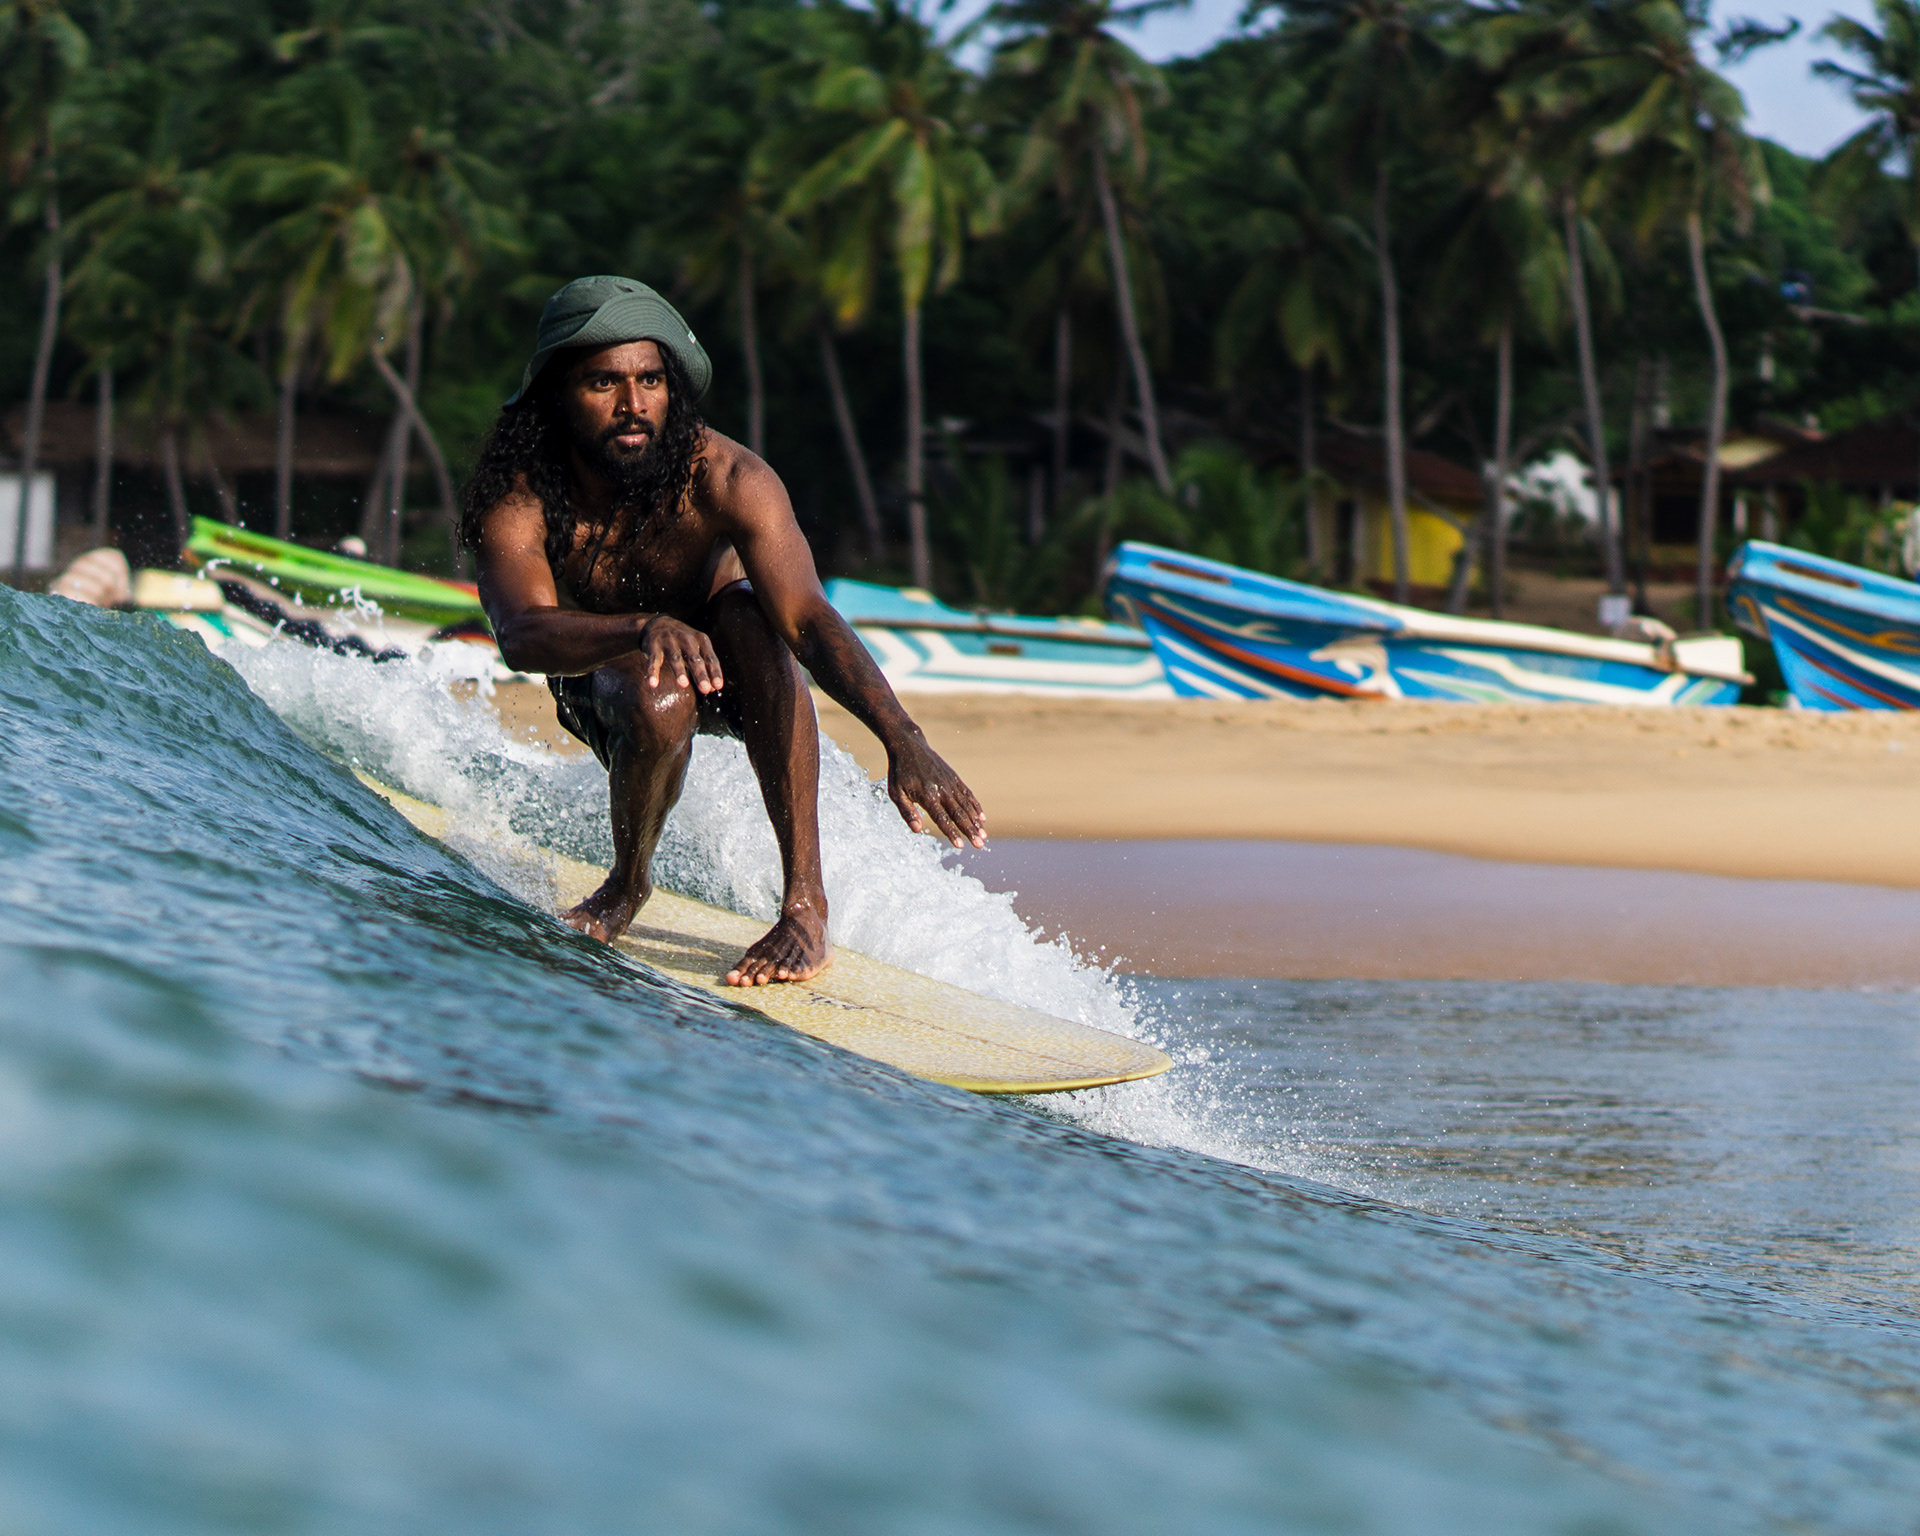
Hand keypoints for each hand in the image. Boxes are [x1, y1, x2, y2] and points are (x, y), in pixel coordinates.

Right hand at [640, 615, 723, 693]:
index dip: (715, 672)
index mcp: (701, 640)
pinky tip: (653, 684)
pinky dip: (653, 672)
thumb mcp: (697, 649)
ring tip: (684, 684)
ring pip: (676, 658)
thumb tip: (714, 689)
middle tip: (705, 689)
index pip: (710, 658)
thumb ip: (705, 667)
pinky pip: (654, 660)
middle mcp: (686, 640)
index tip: (718, 686)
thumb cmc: (682, 642)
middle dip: (700, 674)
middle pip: (695, 659)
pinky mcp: (654, 646)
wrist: (657, 624)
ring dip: (679, 671)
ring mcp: (669, 642)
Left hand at [887, 732, 986, 848]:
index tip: (960, 846)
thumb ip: (907, 812)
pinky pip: (967, 794)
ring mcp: (950, 783)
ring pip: (966, 805)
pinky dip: (975, 806)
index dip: (951, 832)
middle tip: (979, 845)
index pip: (941, 818)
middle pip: (959, 814)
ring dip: (976, 821)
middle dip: (970, 830)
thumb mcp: (896, 793)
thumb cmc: (900, 772)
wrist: (910, 746)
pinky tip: (982, 817)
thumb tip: (917, 830)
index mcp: (927, 795)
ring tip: (984, 835)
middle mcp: (942, 790)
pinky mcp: (954, 778)